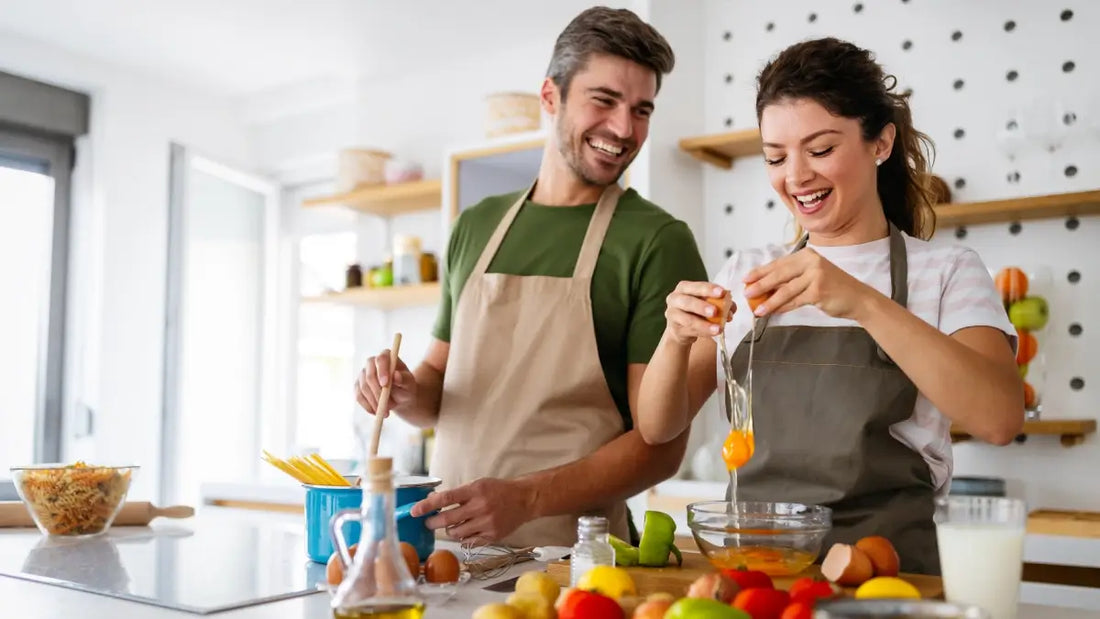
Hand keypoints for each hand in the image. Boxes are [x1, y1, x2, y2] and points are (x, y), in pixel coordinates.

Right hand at [354, 349, 416, 416]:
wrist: (400, 397)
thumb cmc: (406, 387)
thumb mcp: (410, 384)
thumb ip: (405, 379)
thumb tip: (396, 376)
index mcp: (386, 356)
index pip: (381, 359)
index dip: (382, 370)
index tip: (385, 384)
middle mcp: (372, 362)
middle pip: (370, 375)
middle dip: (378, 393)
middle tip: (389, 406)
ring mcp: (363, 374)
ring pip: (364, 388)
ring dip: (375, 402)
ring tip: (387, 411)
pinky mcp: (357, 386)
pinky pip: (359, 396)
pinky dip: (367, 406)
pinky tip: (376, 412)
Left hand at [410, 478, 535, 544]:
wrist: (524, 500)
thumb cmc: (497, 490)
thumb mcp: (478, 484)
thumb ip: (457, 493)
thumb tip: (432, 501)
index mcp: (475, 490)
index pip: (445, 499)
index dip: (427, 505)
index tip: (413, 511)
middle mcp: (480, 507)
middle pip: (448, 519)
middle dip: (433, 522)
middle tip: (428, 523)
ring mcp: (486, 523)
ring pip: (456, 533)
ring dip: (449, 531)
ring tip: (453, 525)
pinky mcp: (492, 536)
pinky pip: (469, 542)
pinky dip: (464, 537)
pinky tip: (467, 530)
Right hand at [664, 281, 736, 345]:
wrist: (681, 327)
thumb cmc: (696, 310)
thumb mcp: (706, 302)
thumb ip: (720, 302)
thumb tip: (732, 307)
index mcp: (684, 288)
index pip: (696, 286)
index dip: (709, 289)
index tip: (722, 292)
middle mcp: (675, 299)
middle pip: (687, 302)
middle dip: (702, 306)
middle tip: (715, 311)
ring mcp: (672, 315)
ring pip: (688, 320)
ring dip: (704, 324)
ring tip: (718, 328)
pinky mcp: (675, 329)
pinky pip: (690, 331)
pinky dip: (703, 332)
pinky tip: (713, 333)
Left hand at [743, 248, 875, 319]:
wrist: (858, 298)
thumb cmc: (834, 288)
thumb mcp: (812, 277)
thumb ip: (791, 280)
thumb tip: (765, 289)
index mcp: (807, 255)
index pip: (779, 263)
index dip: (760, 271)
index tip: (746, 278)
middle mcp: (811, 262)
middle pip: (779, 274)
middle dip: (760, 284)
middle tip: (746, 292)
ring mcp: (815, 276)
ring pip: (785, 290)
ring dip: (769, 300)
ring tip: (756, 308)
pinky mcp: (818, 290)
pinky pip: (794, 301)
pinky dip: (782, 307)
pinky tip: (772, 312)